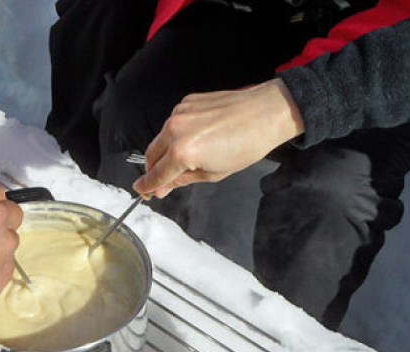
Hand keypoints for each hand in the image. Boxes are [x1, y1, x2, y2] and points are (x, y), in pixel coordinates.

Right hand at [133, 78, 305, 197]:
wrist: (266, 112)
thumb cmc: (247, 144)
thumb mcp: (214, 173)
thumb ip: (183, 180)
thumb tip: (164, 187)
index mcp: (182, 152)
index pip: (156, 174)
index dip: (147, 186)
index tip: (143, 192)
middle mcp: (175, 130)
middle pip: (151, 155)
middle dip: (154, 170)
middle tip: (164, 181)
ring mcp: (179, 113)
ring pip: (161, 138)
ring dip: (166, 151)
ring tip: (190, 158)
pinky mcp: (186, 102)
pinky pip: (172, 123)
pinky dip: (178, 134)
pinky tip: (198, 138)